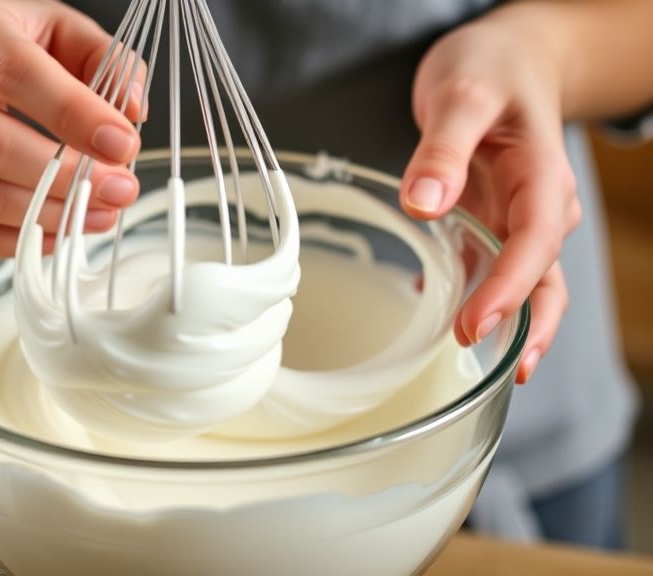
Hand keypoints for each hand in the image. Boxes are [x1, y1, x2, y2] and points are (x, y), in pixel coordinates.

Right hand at [0, 0, 144, 256]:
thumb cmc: (4, 49)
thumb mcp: (56, 28)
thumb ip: (103, 58)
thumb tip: (132, 111)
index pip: (15, 76)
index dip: (74, 115)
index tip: (124, 144)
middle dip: (67, 177)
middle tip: (121, 189)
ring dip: (51, 214)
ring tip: (101, 213)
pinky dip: (22, 242)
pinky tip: (62, 232)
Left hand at [401, 14, 581, 382]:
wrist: (507, 58)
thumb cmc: (490, 69)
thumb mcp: (462, 94)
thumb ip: (443, 147)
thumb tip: (425, 202)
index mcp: (540, 176)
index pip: (533, 244)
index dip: (509, 290)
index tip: (477, 325)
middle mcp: (537, 205)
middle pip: (541, 277)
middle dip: (524, 326)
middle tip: (492, 365)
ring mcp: (517, 216)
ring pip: (522, 281)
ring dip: (505, 322)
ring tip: (478, 364)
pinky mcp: (493, 220)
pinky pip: (489, 267)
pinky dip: (472, 295)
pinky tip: (435, 313)